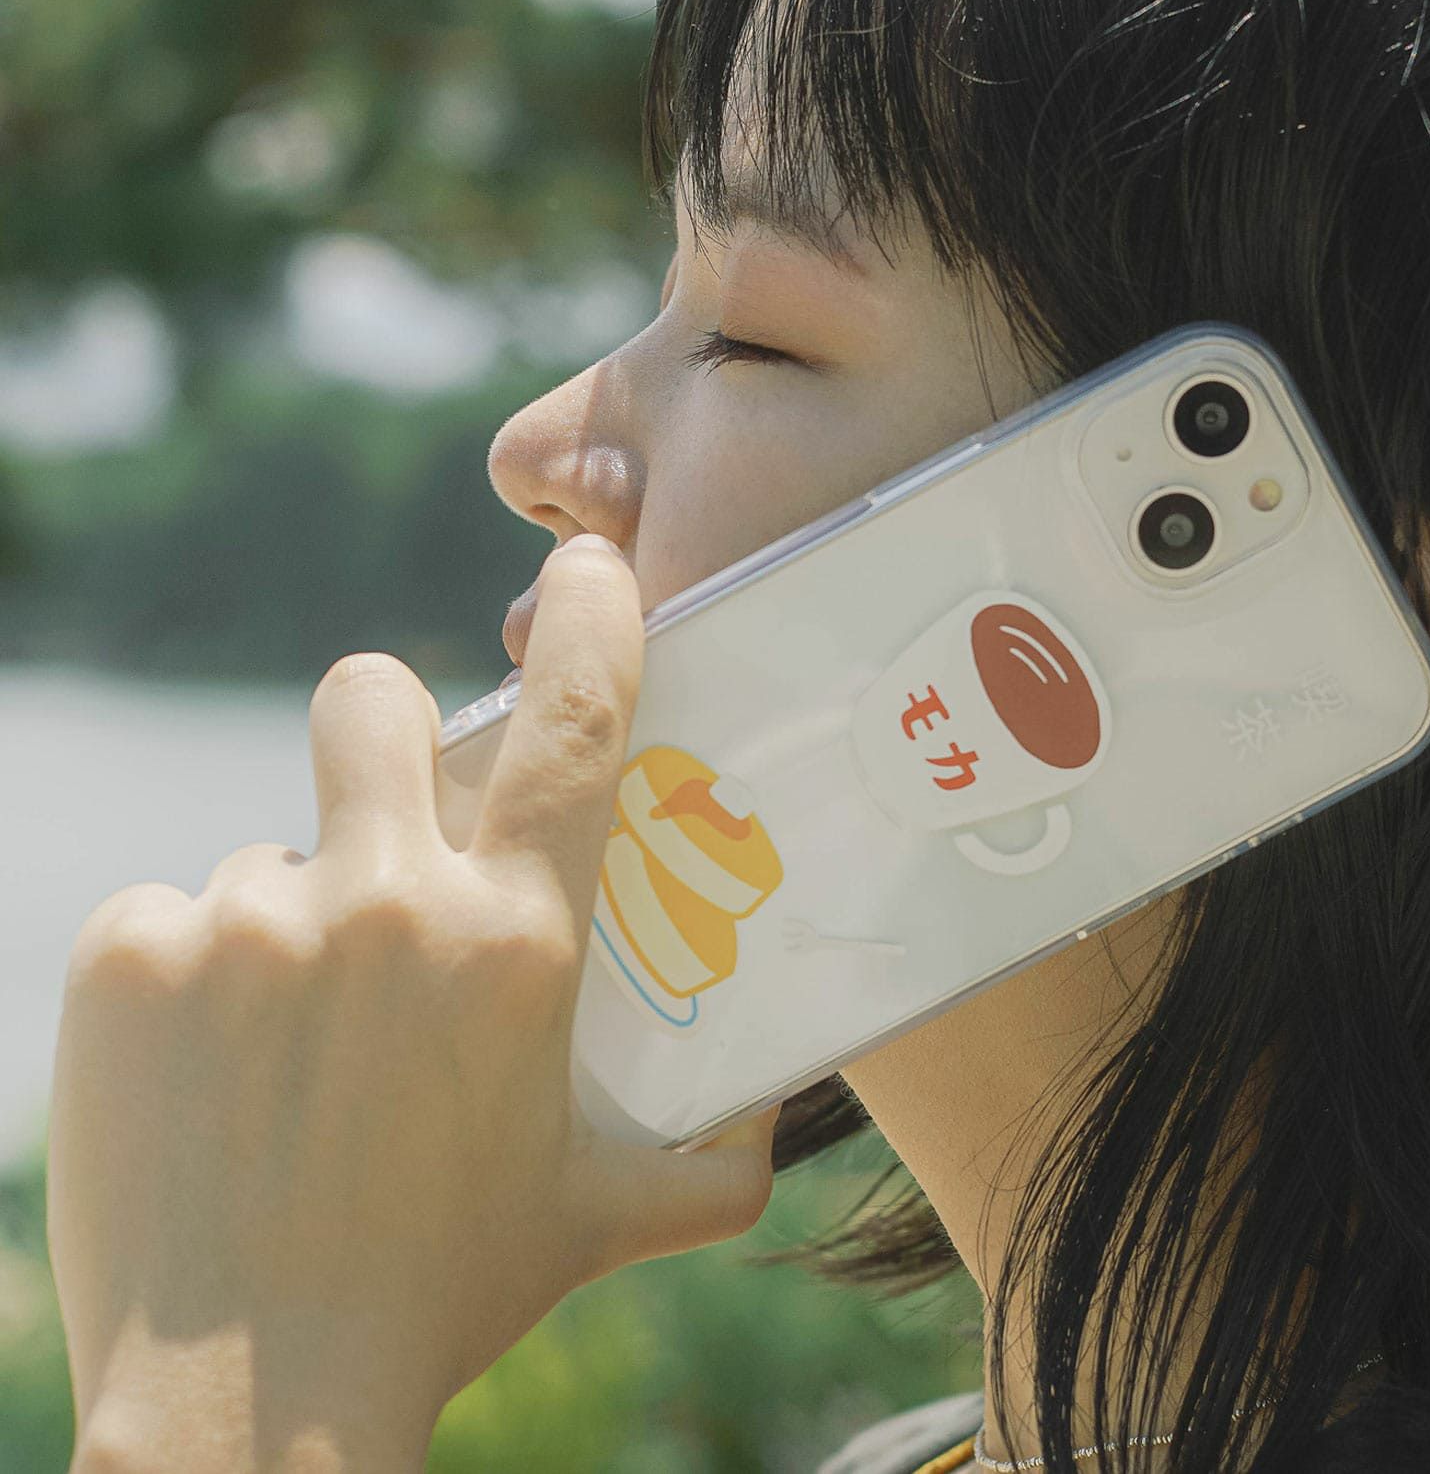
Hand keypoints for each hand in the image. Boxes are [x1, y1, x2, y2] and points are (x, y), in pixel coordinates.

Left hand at [46, 533, 781, 1461]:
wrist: (247, 1415)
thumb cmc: (445, 1293)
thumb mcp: (597, 1218)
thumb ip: (710, 1168)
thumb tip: (777, 1134)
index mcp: (513, 941)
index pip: (576, 723)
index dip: (593, 616)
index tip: (587, 566)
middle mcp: (384, 903)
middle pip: (373, 696)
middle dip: (386, 730)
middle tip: (387, 820)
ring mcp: (245, 921)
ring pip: (273, 847)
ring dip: (293, 916)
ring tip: (292, 1042)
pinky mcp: (127, 957)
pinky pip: (170, 916)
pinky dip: (190, 979)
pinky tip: (206, 1078)